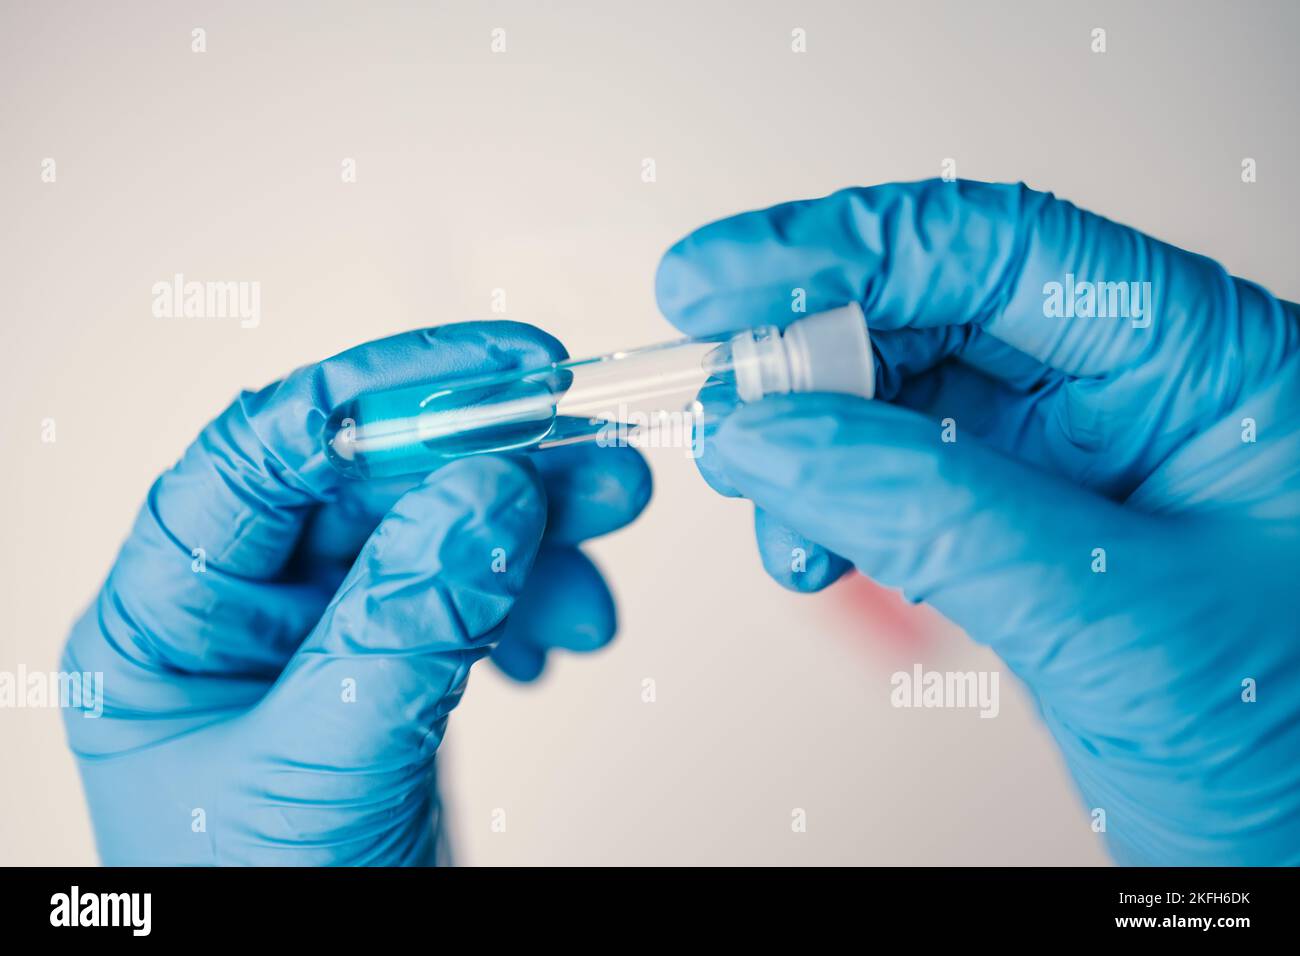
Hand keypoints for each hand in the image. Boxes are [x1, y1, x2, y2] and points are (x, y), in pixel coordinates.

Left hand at [61, 322, 649, 864]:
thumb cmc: (264, 914)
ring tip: (611, 521)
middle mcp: (239, 618)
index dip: (383, 395)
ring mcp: (322, 645)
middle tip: (590, 450)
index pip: (264, 454)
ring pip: (437, 535)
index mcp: (167, 620)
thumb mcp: (323, 765)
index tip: (498, 371)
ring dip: (534, 526)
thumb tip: (486, 494)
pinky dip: (531, 599)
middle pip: (373, 488)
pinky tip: (562, 631)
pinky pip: (471, 600)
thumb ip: (403, 623)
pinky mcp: (393, 678)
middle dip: (491, 463)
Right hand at [656, 180, 1299, 863]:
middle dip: (807, 349)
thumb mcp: (1117, 615)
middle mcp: (1131, 393)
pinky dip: (825, 506)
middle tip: (721, 392)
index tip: (721, 277)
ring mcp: (1069, 466)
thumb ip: (934, 515)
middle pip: (930, 313)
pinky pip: (891, 486)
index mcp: (1202, 360)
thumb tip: (773, 437)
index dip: (845, 247)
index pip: (999, 248)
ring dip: (802, 438)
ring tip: (756, 487)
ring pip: (893, 401)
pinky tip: (806, 542)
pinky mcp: (1017, 536)